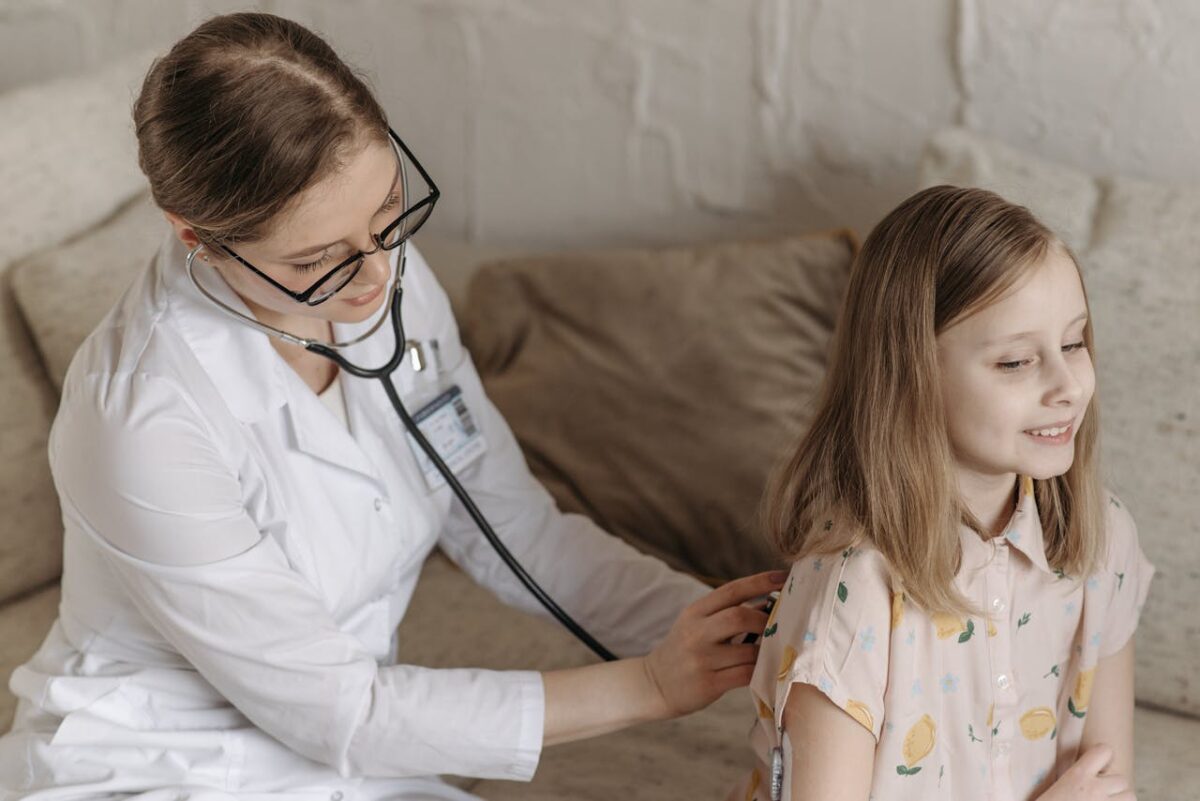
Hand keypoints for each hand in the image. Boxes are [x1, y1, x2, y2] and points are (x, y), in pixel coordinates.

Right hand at [643, 570, 786, 717]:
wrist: (655, 684)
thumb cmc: (685, 650)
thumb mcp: (697, 624)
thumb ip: (727, 612)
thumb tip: (769, 602)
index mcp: (695, 611)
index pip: (732, 590)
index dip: (761, 582)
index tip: (784, 577)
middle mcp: (696, 632)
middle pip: (739, 617)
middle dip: (765, 621)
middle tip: (780, 626)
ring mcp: (701, 659)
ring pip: (748, 650)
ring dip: (767, 650)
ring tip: (777, 649)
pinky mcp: (708, 683)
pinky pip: (745, 675)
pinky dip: (761, 670)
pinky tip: (766, 669)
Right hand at [1037, 744, 1135, 800]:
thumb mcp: (1059, 786)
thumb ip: (1078, 778)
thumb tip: (1095, 773)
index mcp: (1078, 775)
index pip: (1104, 751)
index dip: (1104, 758)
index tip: (1098, 768)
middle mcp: (1095, 788)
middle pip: (1122, 779)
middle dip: (1115, 787)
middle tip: (1102, 794)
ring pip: (1131, 796)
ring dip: (1122, 800)